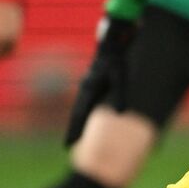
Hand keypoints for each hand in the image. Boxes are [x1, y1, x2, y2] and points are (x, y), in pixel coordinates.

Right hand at [64, 15, 135, 144]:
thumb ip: (119, 94)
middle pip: (78, 114)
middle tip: (68, 146)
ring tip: (77, 138)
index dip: (74, 131)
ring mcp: (89, 85)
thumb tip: (120, 114)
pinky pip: (89, 102)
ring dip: (80, 123)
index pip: (79, 115)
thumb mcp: (120, 76)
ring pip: (82, 108)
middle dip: (74, 130)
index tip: (68, 145)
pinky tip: (90, 119)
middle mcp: (86, 88)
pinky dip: (87, 113)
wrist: (113, 41)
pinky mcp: (95, 82)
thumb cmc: (117, 58)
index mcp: (88, 90)